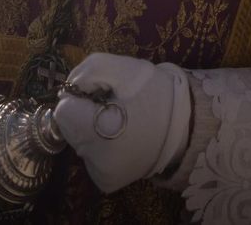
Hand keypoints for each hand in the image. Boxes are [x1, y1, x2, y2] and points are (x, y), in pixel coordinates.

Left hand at [54, 53, 190, 193]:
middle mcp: (97, 163)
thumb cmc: (158, 95)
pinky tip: (121, 138)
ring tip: (121, 121)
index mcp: (102, 134)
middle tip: (114, 106)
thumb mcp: (127, 68)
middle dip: (85, 112)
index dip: (80, 96)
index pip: (64, 112)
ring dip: (92, 128)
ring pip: (78, 141)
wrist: (186, 128)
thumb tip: (69, 88)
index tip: (102, 94)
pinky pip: (89, 156)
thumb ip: (90, 70)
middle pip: (69, 127)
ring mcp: (101, 176)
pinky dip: (100, 144)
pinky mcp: (105, 182)